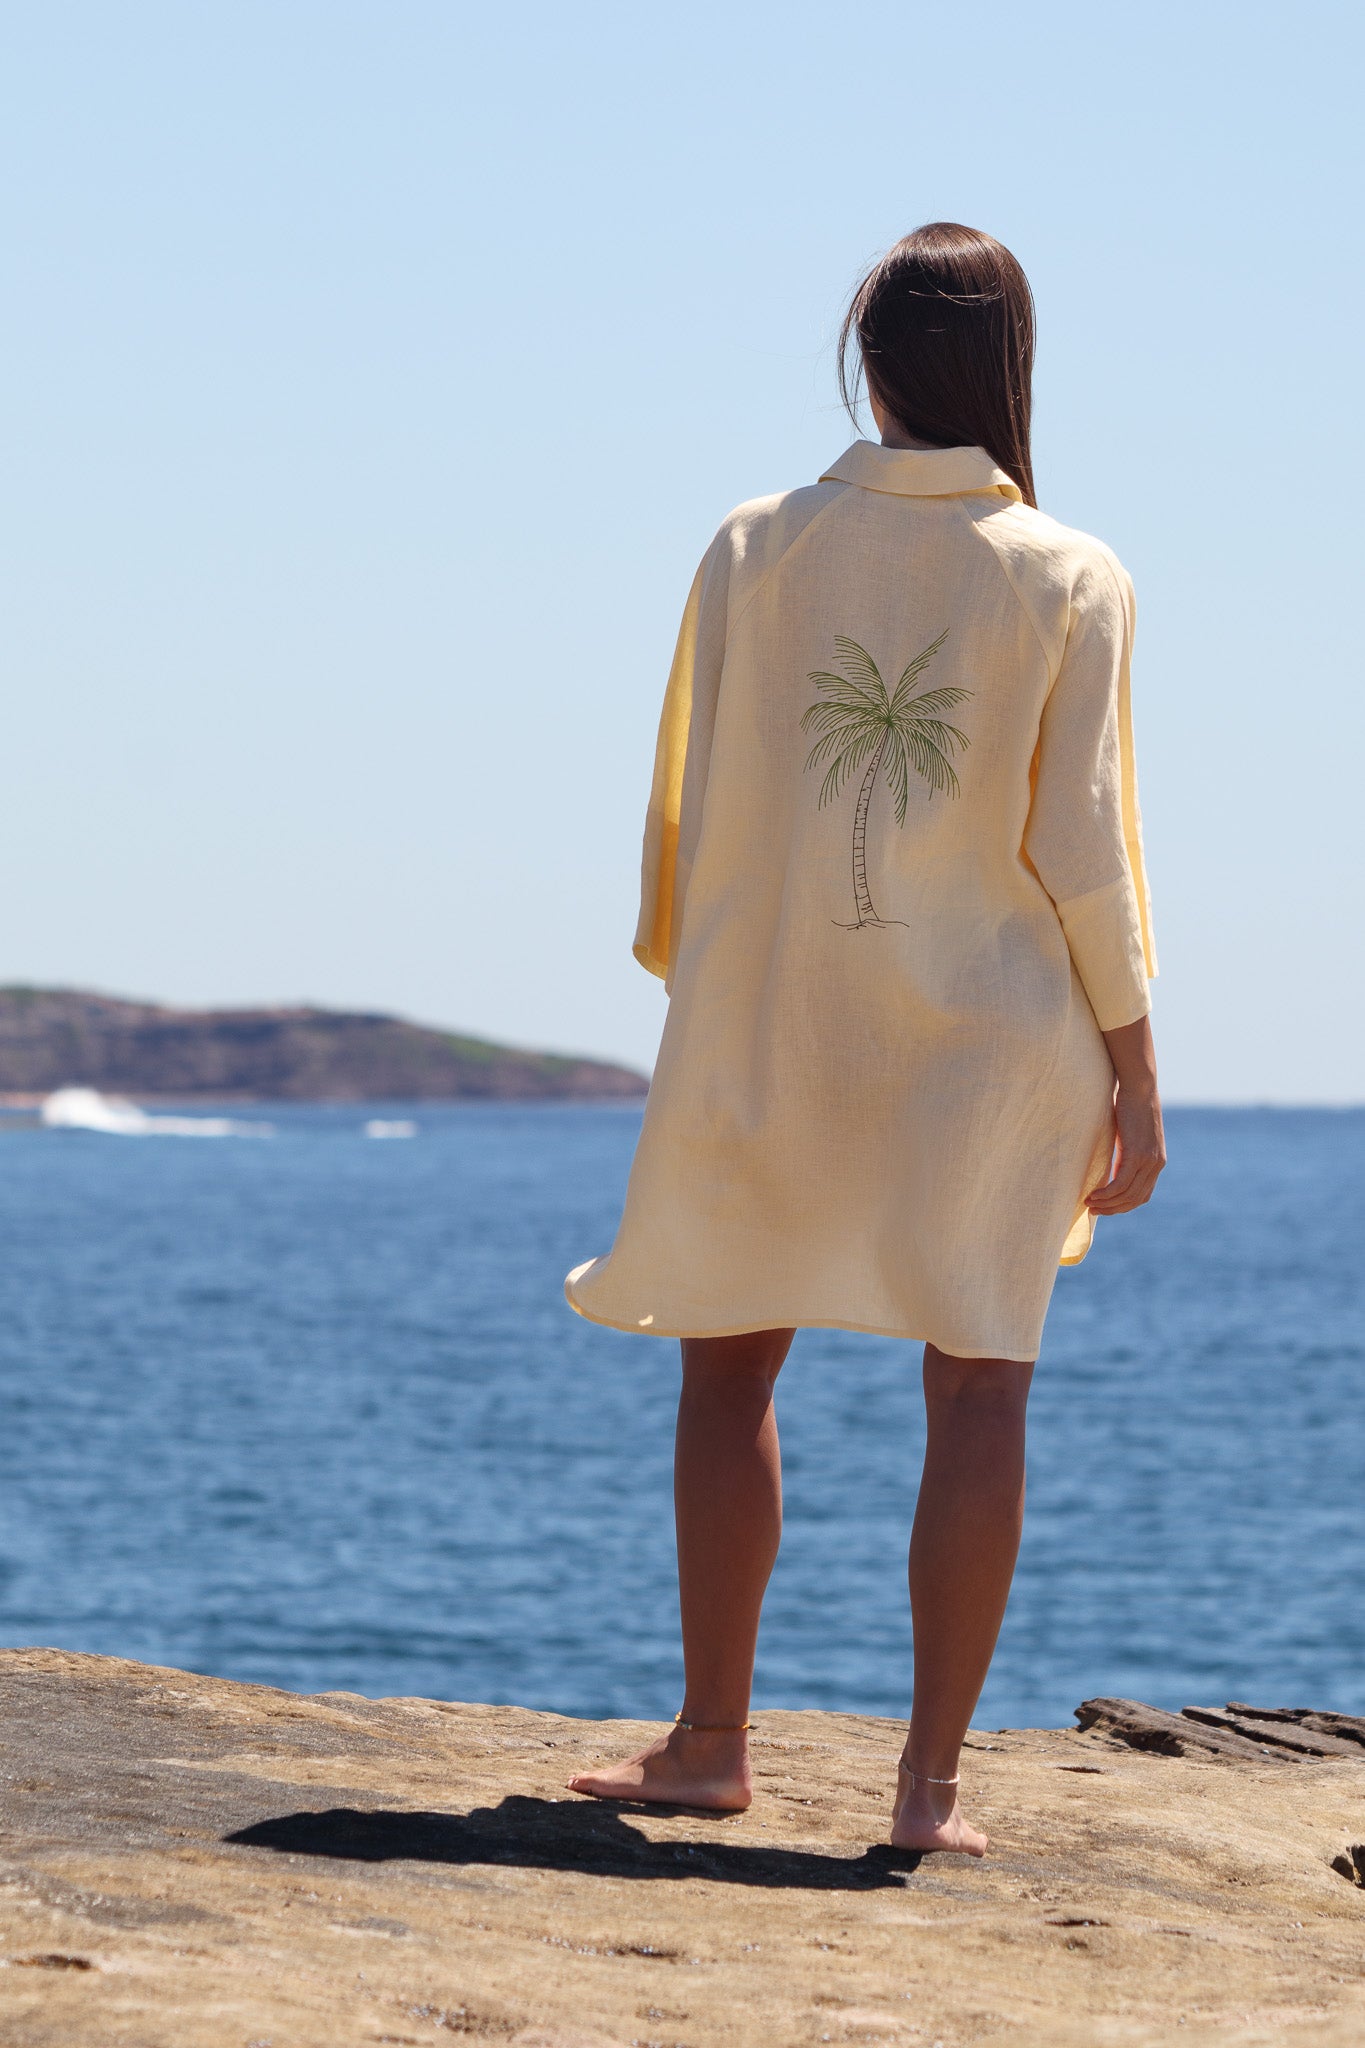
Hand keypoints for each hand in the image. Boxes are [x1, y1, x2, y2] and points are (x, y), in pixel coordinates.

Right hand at [1086, 1080, 1165, 1214]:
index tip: (1105, 1206)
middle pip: (1135, 1199)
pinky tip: (1093, 1195)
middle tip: (1093, 1210)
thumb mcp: (1130, 1134)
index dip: (1123, 1205)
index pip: (1142, 1195)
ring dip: (1107, 1204)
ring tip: (1089, 1203)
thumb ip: (1127, 1151)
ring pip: (1127, 1195)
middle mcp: (1156, 1165)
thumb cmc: (1131, 1105)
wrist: (1140, 1088)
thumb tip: (1112, 1163)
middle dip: (1113, 1209)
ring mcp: (1148, 1161)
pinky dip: (1106, 1194)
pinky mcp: (1137, 1155)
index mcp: (1156, 1161)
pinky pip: (1121, 1184)